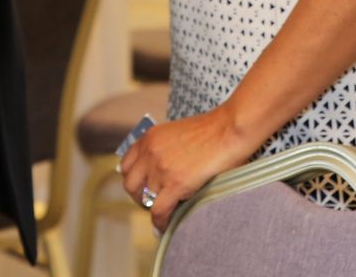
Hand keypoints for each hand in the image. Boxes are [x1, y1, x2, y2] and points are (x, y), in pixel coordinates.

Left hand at [120, 107, 264, 231]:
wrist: (229, 130)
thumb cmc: (212, 130)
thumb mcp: (176, 133)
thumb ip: (163, 149)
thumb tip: (162, 170)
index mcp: (149, 138)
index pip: (126, 165)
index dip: (134, 179)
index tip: (142, 188)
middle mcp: (150, 152)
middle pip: (130, 184)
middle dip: (139, 196)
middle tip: (152, 202)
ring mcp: (161, 169)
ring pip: (145, 200)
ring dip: (153, 208)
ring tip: (164, 212)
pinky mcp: (176, 184)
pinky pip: (159, 210)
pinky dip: (161, 221)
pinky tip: (166, 225)